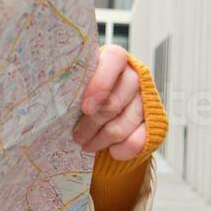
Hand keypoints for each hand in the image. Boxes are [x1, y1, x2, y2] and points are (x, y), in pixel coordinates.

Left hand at [71, 45, 146, 160]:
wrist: (106, 110)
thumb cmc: (87, 93)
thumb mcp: (79, 84)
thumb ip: (74, 85)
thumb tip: (56, 98)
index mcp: (115, 59)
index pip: (114, 60)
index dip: (100, 83)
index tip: (84, 107)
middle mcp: (134, 75)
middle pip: (114, 101)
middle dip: (92, 123)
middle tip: (77, 135)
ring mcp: (146, 98)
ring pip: (124, 123)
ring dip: (102, 139)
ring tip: (87, 144)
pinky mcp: (154, 120)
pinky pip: (140, 139)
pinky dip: (123, 149)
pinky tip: (111, 151)